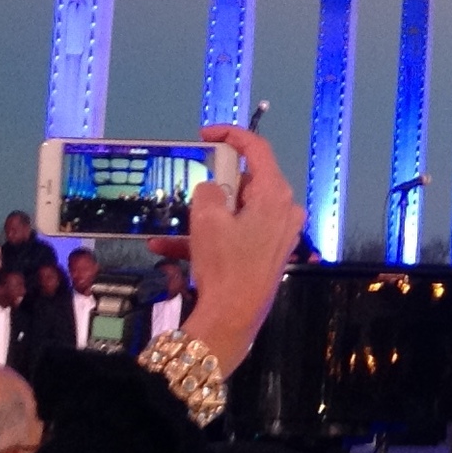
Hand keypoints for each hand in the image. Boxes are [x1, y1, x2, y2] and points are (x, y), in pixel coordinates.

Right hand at [149, 124, 303, 372]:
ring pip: (236, 211)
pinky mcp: (266, 253)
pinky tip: (168, 247)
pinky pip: (236, 235)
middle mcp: (284, 211)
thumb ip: (208, 190)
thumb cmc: (225, 265)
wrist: (233, 318)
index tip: (206, 134)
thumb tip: (212, 188)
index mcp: (276, 195)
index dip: (232, 134)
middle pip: (247, 182)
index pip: (258, 150)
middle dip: (213, 185)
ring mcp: (277, 234)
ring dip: (202, 217)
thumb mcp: (207, 219)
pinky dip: (207, 237)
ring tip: (170, 225)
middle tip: (188, 188)